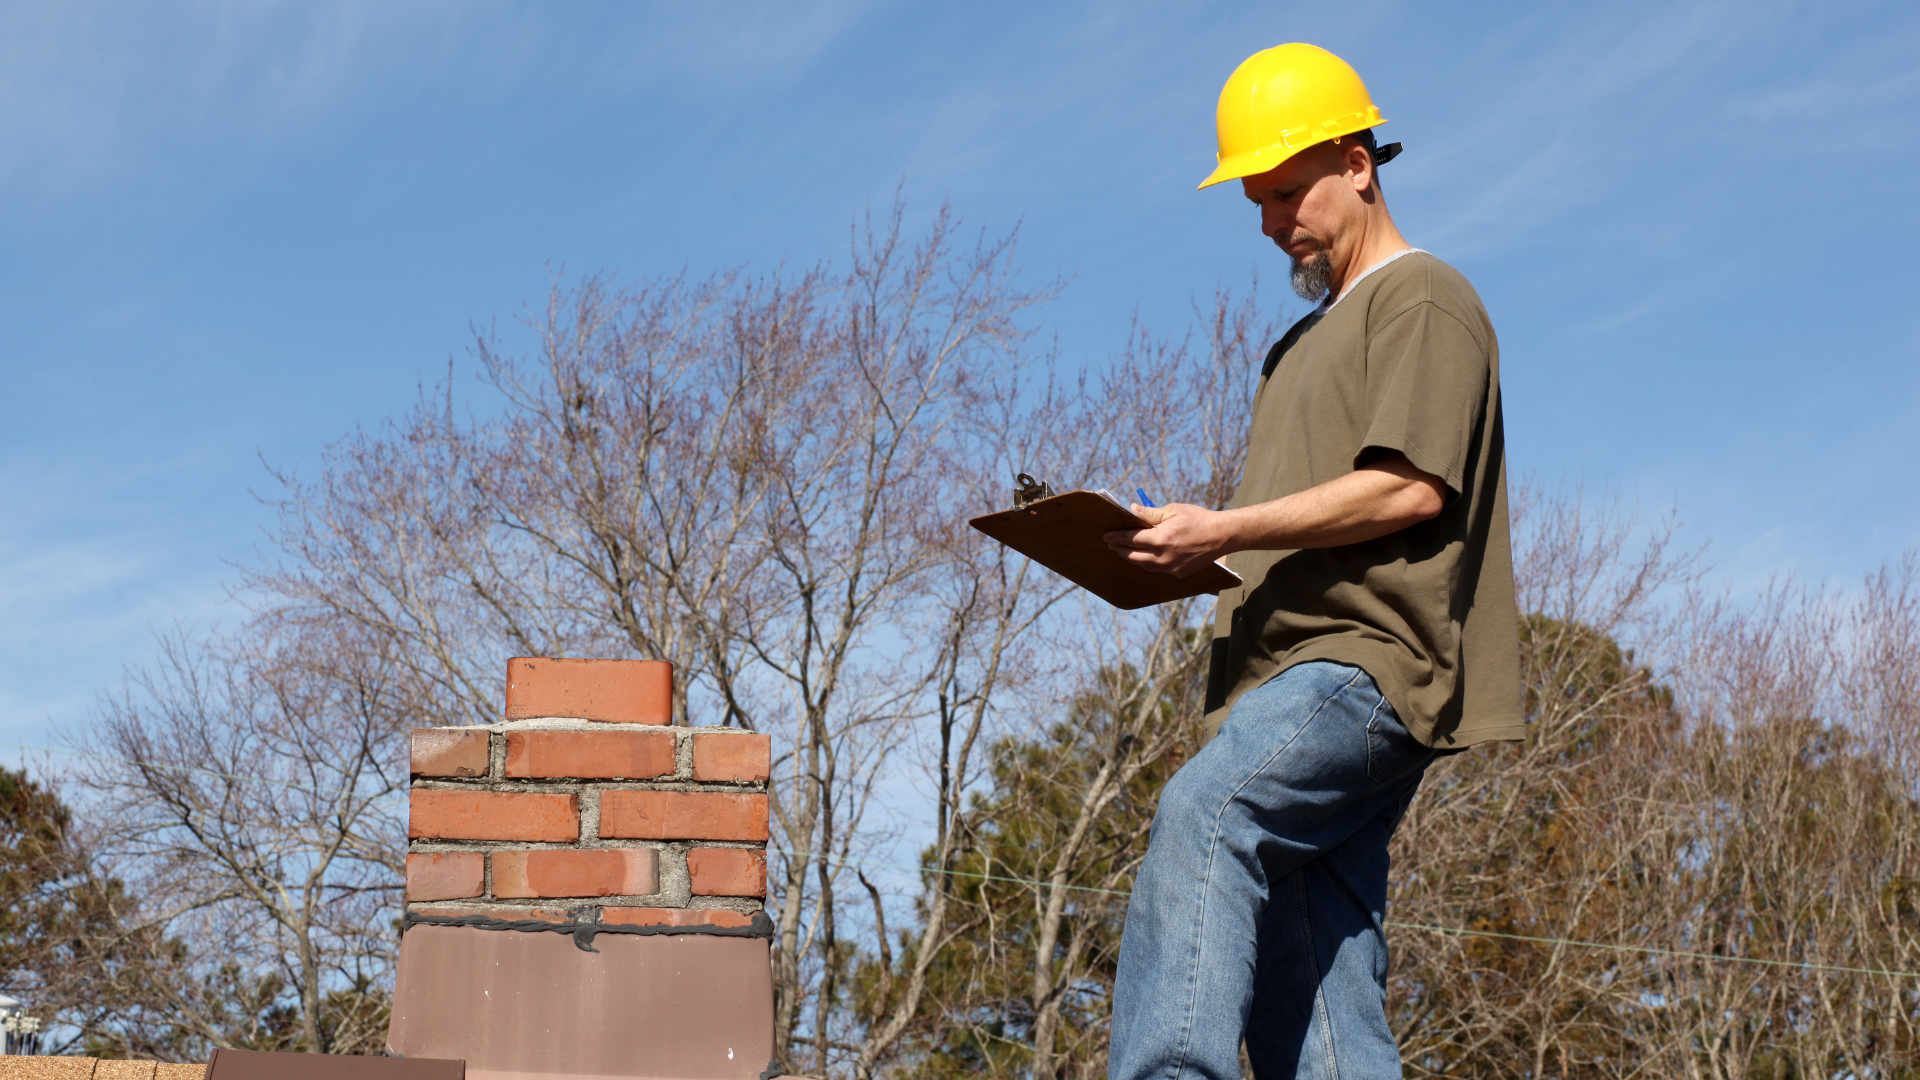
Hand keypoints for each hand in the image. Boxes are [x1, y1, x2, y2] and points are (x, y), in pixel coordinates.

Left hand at [1103, 503, 1234, 577]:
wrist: (1222, 536)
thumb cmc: (1198, 519)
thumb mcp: (1173, 510)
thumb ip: (1150, 513)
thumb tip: (1131, 510)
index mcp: (1160, 539)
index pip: (1131, 539)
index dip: (1116, 537)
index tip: (1106, 535)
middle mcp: (1163, 557)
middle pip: (1133, 556)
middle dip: (1119, 550)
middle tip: (1111, 544)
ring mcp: (1171, 568)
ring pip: (1143, 566)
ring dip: (1131, 558)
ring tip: (1124, 551)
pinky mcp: (1179, 574)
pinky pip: (1157, 570)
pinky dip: (1147, 563)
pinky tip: (1143, 557)